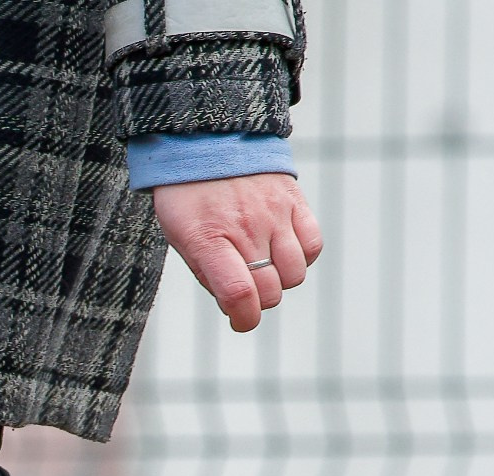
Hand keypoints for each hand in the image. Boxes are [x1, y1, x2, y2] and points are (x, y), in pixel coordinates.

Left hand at [150, 172, 323, 332]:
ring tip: (264, 263)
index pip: (240, 294)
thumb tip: (238, 307)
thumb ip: (208, 274)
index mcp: (208, 238)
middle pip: (271, 290)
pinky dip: (302, 256)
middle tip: (246, 285)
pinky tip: (283, 248)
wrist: (205, 137)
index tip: (241, 320)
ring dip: (281, 279)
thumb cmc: (188, 195)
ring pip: (295, 273)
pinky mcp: (293, 200)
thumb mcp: (181, 236)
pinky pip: (312, 245)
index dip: (245, 319)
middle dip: (259, 300)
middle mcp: (244, 227)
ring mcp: (273, 212)